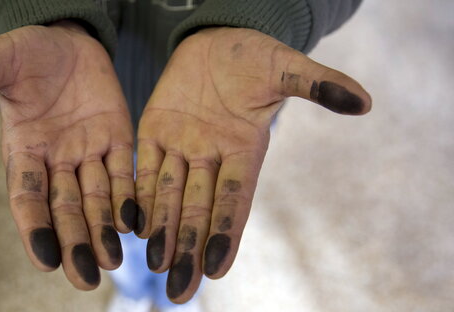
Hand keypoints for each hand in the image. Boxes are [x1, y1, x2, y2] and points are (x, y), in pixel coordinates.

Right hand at [0, 21, 135, 289]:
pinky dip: (129, 199)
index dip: (35, 227)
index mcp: (22, 151)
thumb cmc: (28, 50)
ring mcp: (87, 153)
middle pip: (65, 210)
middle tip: (87, 278)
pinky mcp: (116, 140)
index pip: (27, 197)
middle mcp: (55, 162)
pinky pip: (123, 174)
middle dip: (74, 243)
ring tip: (113, 261)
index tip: (45, 259)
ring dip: (104, 231)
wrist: (68, 38)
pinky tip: (135, 223)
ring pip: (95, 200)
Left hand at [135, 28, 370, 302]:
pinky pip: (145, 169)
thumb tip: (365, 101)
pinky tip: (133, 226)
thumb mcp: (285, 67)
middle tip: (180, 289)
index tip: (215, 267)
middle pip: (199, 209)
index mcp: (244, 150)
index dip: (226, 232)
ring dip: (162, 231)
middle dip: (189, 248)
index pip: (235, 199)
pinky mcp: (154, 132)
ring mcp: (181, 147)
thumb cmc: (255, 54)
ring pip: (169, 196)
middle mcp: (212, 158)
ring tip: (155, 266)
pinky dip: (140, 196)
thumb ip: (317, 84)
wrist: (216, 40)